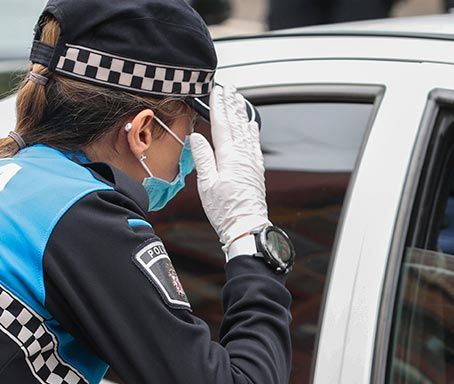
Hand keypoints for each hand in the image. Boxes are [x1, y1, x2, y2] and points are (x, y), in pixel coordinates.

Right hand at [189, 84, 268, 255]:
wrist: (247, 226)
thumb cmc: (226, 210)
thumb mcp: (206, 184)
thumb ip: (202, 157)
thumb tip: (197, 137)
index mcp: (229, 156)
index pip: (222, 124)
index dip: (219, 105)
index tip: (217, 90)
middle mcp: (243, 156)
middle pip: (236, 123)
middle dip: (232, 103)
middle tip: (230, 88)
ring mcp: (252, 162)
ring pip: (247, 130)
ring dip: (242, 113)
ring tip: (240, 99)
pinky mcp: (256, 170)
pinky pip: (255, 143)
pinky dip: (253, 130)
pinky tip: (252, 125)